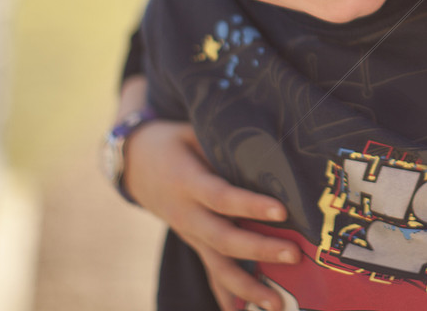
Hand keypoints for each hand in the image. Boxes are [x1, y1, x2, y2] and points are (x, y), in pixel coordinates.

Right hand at [123, 118, 300, 310]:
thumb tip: (268, 150)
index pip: (222, 197)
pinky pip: (211, 271)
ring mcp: (190, 233)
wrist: (133, 164)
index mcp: (187, 182)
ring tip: (277, 304)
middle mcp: (187, 214)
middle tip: (293, 255)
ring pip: (217, 265)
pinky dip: (226, 294)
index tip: (281, 211)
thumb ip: (224, 146)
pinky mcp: (194, 242)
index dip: (250, 206)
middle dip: (259, 250)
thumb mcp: (193, 133)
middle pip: (223, 238)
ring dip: (247, 287)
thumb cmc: (174, 142)